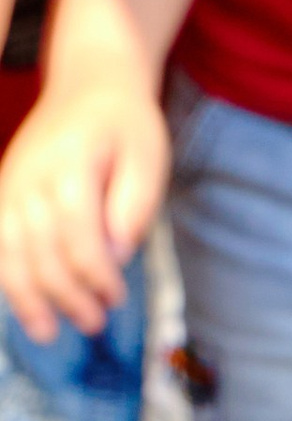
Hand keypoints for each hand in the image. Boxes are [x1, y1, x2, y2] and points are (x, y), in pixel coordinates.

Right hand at [0, 73, 168, 340]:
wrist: (88, 86)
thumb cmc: (126, 126)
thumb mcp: (148, 157)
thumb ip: (134, 206)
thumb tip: (115, 255)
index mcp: (71, 166)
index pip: (77, 235)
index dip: (96, 275)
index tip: (117, 297)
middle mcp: (30, 178)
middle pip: (40, 251)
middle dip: (67, 295)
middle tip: (94, 323)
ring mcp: (10, 186)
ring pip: (8, 253)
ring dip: (28, 298)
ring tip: (48, 334)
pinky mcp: (3, 194)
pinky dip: (5, 277)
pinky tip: (21, 306)